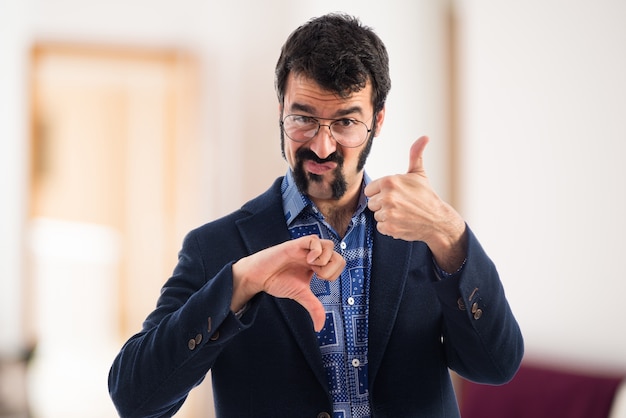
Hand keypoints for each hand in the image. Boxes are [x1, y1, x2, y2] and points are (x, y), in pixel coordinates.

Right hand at [232, 235, 344, 330]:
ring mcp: (305, 249)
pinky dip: (316, 251)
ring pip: (329, 245)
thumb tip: (320, 327)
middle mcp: (313, 255)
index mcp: (317, 265)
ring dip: (325, 259)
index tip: (319, 279)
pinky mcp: (295, 244)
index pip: (338, 264)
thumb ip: (313, 308)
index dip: (334, 273)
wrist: (258, 276)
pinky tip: (308, 260)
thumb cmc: (278, 281)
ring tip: (311, 266)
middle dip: (332, 269)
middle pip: (338, 255)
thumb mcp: (300, 295)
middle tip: (317, 275)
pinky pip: (314, 239)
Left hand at [364, 136, 466, 270]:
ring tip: (402, 213)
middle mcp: (387, 197)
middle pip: (371, 203)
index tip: (394, 194)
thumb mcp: (419, 174)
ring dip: (386, 216)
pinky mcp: (390, 227)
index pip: (370, 190)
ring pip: (376, 215)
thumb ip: (415, 155)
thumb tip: (424, 137)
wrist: (437, 220)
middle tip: (400, 204)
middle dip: (383, 204)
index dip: (381, 192)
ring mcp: (388, 213)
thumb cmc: (426, 196)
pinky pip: (380, 227)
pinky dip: (389, 227)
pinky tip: (401, 222)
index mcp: (389, 181)